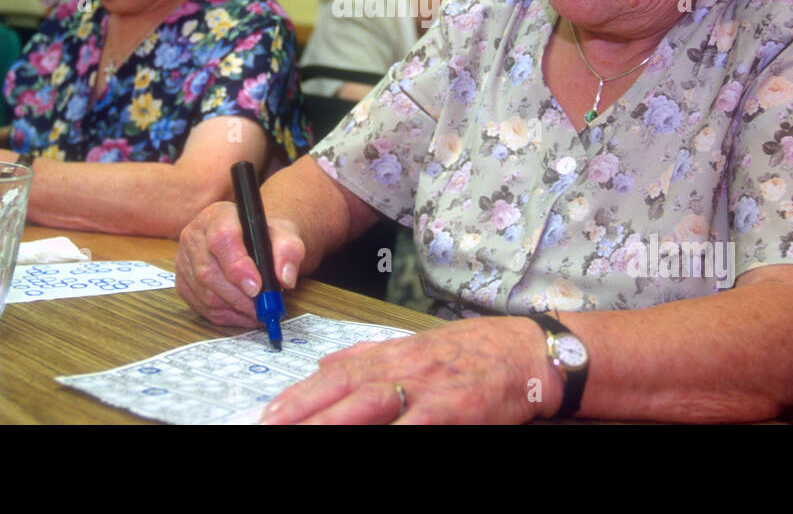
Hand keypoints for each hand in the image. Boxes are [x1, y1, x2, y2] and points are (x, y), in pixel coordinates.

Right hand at [175, 200, 304, 327]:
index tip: (257, 287)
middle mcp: (194, 236)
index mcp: (217, 215)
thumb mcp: (284, 235)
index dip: (237, 265)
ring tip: (258, 310)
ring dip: (235, 308)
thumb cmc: (264, 238)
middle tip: (264, 307)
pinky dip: (227, 316)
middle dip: (239, 296)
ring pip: (205, 294)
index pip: (221, 239)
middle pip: (209, 271)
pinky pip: (202, 308)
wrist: (253, 243)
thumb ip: (289, 251)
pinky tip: (244, 313)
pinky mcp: (183, 284)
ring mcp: (185, 261)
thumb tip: (285, 278)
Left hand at [260, 317, 556, 423]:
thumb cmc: (469, 353)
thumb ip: (368, 355)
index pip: (334, 374)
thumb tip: (324, 363)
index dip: (300, 395)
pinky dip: (392, 437)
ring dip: (334, 423)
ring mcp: (426, 389)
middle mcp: (402, 368)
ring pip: (370, 407)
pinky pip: (414, 429)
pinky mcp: (451, 411)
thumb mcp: (414, 346)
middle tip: (271, 427)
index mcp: (390, 354)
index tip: (269, 414)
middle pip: (344, 390)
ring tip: (303, 437)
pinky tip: (367, 446)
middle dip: (304, 412)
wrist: (523, 354)